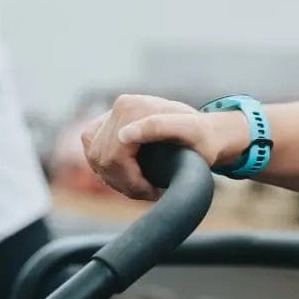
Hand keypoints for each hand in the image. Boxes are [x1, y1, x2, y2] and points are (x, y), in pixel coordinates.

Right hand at [78, 94, 244, 200]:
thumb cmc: (202, 137)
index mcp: (135, 107)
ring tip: (140, 188)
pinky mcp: (107, 122)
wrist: (206, 131)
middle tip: (147, 193)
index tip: (152, 192)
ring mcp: (112, 113)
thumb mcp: (190, 132)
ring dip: (115, 178)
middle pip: (103, 157)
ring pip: (96, 157)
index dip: (131, 179)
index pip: (116, 154)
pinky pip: (92, 150)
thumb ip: (159, 128)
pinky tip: (126, 176)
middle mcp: (120, 106)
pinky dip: (106, 168)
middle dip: (123, 182)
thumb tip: (123, 135)